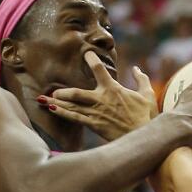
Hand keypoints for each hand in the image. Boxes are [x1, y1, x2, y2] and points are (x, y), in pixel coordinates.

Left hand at [41, 53, 157, 140]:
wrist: (143, 137)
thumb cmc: (147, 117)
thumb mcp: (148, 95)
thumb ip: (142, 79)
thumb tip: (137, 69)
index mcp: (113, 89)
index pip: (100, 70)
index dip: (92, 60)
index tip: (86, 54)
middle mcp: (101, 99)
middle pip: (77, 93)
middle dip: (63, 92)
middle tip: (54, 91)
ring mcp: (96, 113)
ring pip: (72, 106)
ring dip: (56, 103)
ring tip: (43, 100)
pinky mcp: (94, 125)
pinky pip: (75, 118)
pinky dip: (62, 113)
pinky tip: (51, 109)